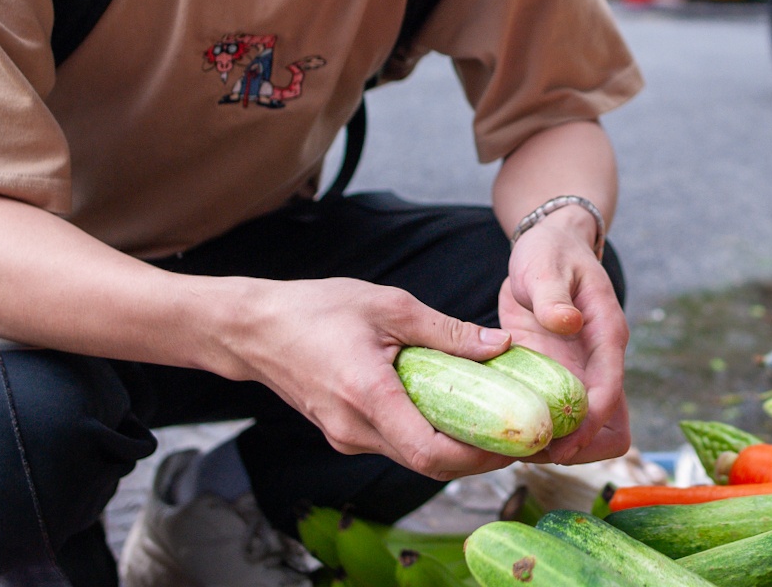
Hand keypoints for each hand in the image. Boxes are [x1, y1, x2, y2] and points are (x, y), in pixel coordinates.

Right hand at [218, 276, 519, 480]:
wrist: (253, 328)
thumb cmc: (314, 309)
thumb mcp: (388, 306)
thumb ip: (446, 331)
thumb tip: (499, 345)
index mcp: (368, 396)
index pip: (432, 453)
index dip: (480, 457)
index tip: (516, 442)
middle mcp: (356, 429)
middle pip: (429, 464)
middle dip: (479, 457)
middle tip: (518, 436)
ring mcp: (346, 436)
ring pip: (413, 457)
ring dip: (456, 448)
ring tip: (496, 423)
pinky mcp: (343, 433)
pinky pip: (395, 443)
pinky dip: (429, 435)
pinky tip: (453, 412)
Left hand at [501, 207, 631, 464]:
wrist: (550, 246)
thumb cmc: (550, 253)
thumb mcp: (544, 267)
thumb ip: (553, 295)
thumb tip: (567, 322)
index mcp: (606, 334)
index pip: (609, 391)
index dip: (590, 424)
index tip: (561, 446)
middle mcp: (600, 360)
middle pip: (612, 426)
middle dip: (582, 447)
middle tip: (536, 451)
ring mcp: (582, 372)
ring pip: (589, 429)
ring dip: (562, 445)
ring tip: (519, 449)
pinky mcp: (561, 377)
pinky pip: (560, 416)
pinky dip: (542, 429)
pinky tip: (511, 432)